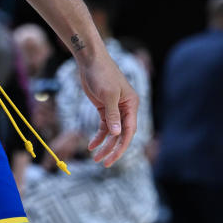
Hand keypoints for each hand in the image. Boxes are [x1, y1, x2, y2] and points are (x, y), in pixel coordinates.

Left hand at [75, 50, 137, 166]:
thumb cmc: (101, 73)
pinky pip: (103, 126)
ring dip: (104, 145)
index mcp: (132, 105)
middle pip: (121, 134)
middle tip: (103, 162)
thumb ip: (112, 115)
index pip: (129, 130)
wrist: (90, 60)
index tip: (113, 158)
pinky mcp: (104, 108)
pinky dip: (98, 136)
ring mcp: (115, 109)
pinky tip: (91, 145)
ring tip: (95, 158)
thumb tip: (117, 134)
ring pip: (112, 132)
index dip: (122, 146)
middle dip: (113, 149)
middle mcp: (126, 108)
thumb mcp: (107, 95)